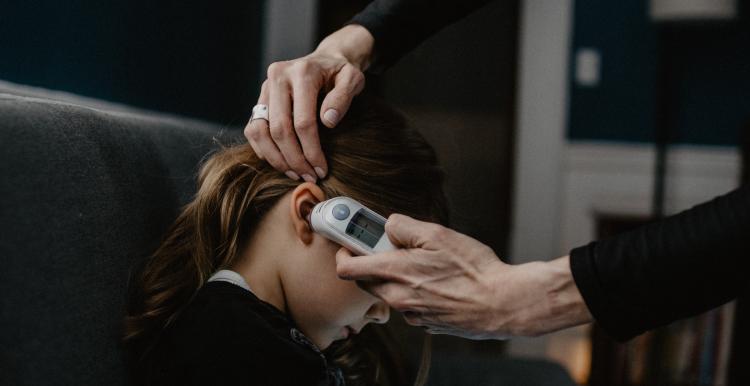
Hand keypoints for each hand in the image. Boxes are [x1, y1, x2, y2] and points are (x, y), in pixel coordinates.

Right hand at [245, 24, 373, 181]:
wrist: (326, 60)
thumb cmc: (341, 73)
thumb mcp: (353, 79)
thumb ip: (344, 97)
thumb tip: (327, 122)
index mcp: (301, 72)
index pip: (302, 122)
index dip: (311, 151)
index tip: (321, 169)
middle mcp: (277, 77)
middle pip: (278, 129)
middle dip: (294, 159)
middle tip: (309, 177)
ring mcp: (264, 88)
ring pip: (259, 131)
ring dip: (276, 159)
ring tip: (295, 174)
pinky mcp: (259, 99)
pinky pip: (252, 130)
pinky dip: (264, 150)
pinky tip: (283, 163)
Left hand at [335, 214, 592, 339]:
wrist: (503, 304)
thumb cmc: (473, 269)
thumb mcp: (438, 235)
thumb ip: (405, 227)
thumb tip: (388, 225)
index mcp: (395, 273)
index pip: (347, 268)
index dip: (343, 252)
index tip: (348, 241)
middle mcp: (398, 298)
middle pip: (366, 281)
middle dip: (370, 263)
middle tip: (389, 247)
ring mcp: (411, 314)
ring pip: (388, 293)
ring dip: (394, 277)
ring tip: (422, 262)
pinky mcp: (426, 322)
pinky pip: (408, 304)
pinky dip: (413, 291)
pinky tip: (437, 281)